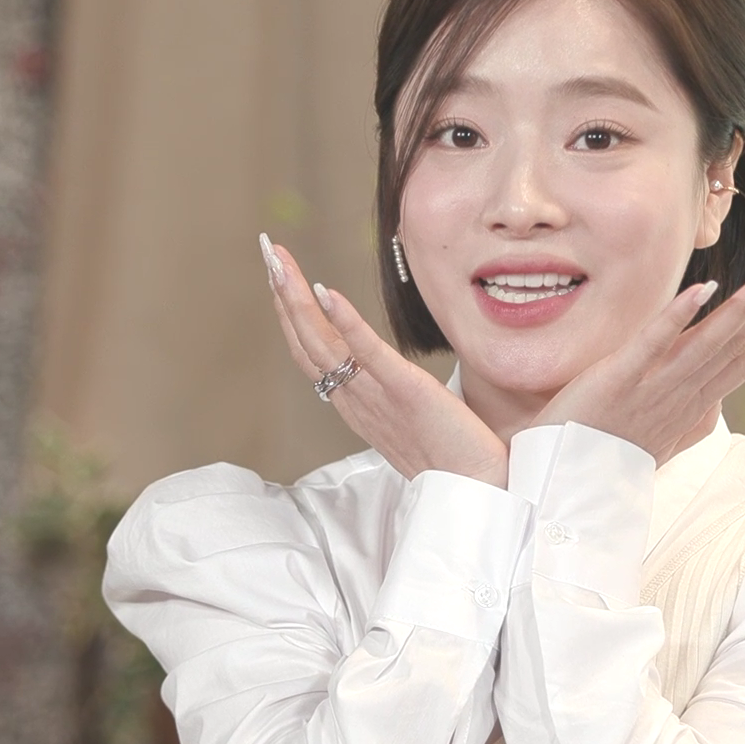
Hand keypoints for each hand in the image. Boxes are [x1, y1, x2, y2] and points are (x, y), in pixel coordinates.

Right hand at [261, 234, 510, 488]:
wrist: (478, 492)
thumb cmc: (452, 460)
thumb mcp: (408, 420)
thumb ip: (388, 394)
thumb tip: (383, 371)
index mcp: (355, 406)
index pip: (310, 353)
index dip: (290, 314)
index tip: (278, 275)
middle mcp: (356, 401)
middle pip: (306, 341)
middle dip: (283, 294)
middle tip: (266, 251)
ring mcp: (377, 398)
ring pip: (323, 344)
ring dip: (297, 299)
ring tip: (279, 262)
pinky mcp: (406, 392)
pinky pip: (368, 354)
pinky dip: (344, 322)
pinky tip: (325, 292)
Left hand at [531, 255, 744, 465]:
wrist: (562, 483)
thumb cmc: (608, 457)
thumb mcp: (663, 442)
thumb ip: (694, 420)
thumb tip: (719, 401)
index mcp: (693, 405)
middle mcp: (682, 396)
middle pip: (737, 346)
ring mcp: (652, 390)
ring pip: (708, 344)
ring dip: (743, 308)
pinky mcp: (616, 382)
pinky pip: (651, 345)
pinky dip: (677, 317)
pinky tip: (703, 288)